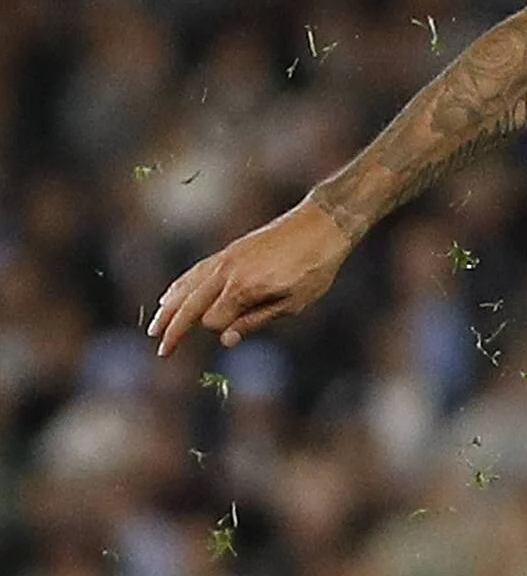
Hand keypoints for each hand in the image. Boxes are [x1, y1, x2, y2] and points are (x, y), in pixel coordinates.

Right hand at [148, 197, 356, 354]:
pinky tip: (172, 295)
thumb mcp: (295, 302)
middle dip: (173, 329)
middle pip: (190, 305)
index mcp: (244, 288)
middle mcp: (227, 272)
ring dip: (169, 308)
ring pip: (187, 286)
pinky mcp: (228, 251)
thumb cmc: (315, 267)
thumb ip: (256, 320)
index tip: (231, 333)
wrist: (322, 224)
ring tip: (155, 327)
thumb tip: (225, 340)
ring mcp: (225, 259)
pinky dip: (180, 285)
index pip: (212, 320)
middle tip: (161, 351)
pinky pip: (195, 271)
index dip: (219, 330)